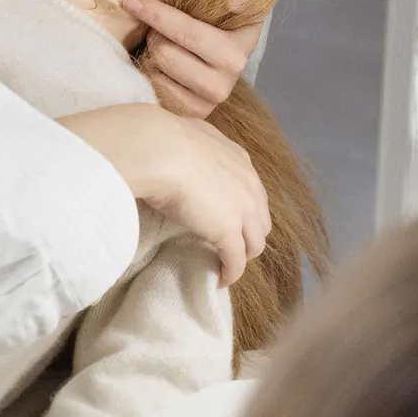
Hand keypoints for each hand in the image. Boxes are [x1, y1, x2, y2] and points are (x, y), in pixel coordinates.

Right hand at [58, 103, 269, 286]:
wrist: (158, 151)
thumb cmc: (162, 140)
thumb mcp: (185, 136)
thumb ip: (192, 148)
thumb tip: (176, 148)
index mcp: (238, 160)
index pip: (251, 191)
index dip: (243, 209)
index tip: (227, 218)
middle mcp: (248, 185)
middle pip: (260, 220)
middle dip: (249, 234)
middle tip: (230, 245)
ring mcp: (242, 211)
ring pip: (254, 243)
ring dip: (243, 255)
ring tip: (227, 264)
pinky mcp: (228, 234)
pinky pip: (237, 261)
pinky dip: (231, 273)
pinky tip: (221, 279)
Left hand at [122, 0, 264, 120]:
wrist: (227, 63)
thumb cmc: (226, 29)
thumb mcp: (239, 7)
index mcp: (234, 55)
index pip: (187, 32)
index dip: (156, 13)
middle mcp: (222, 86)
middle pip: (164, 53)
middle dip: (154, 34)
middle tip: (158, 28)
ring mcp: (203, 106)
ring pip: (154, 74)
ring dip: (150, 56)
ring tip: (162, 47)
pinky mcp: (186, 117)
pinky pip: (153, 93)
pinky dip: (149, 76)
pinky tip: (158, 67)